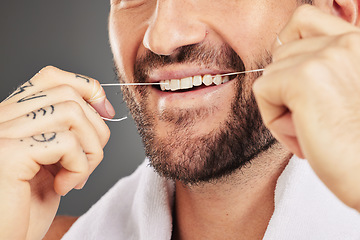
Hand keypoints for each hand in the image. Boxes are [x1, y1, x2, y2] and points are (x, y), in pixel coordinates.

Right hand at [0, 66, 113, 239]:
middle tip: (89, 162)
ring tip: (77, 177)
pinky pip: (65, 142)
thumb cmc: (26, 207)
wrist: (4, 239)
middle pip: (69, 94)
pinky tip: (64, 187)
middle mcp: (3, 119)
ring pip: (72, 113)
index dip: (87, 88)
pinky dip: (78, 167)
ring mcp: (2, 134)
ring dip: (90, 150)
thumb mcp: (53, 161)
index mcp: (13, 117)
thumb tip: (103, 109)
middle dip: (97, 129)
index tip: (105, 112)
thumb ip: (69, 132)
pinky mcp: (7, 154)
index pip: (52, 77)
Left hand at [253, 5, 359, 210]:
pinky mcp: (304, 78)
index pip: (305, 18)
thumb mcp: (349, 92)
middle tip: (309, 119)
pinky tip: (301, 136)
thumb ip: (326, 69)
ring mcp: (327, 56)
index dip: (290, 45)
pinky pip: (263, 90)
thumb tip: (283, 65)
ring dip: (281, 104)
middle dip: (287, 87)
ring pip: (271, 72)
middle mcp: (349, 41)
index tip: (294, 79)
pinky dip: (273, 117)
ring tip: (308, 130)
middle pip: (282, 51)